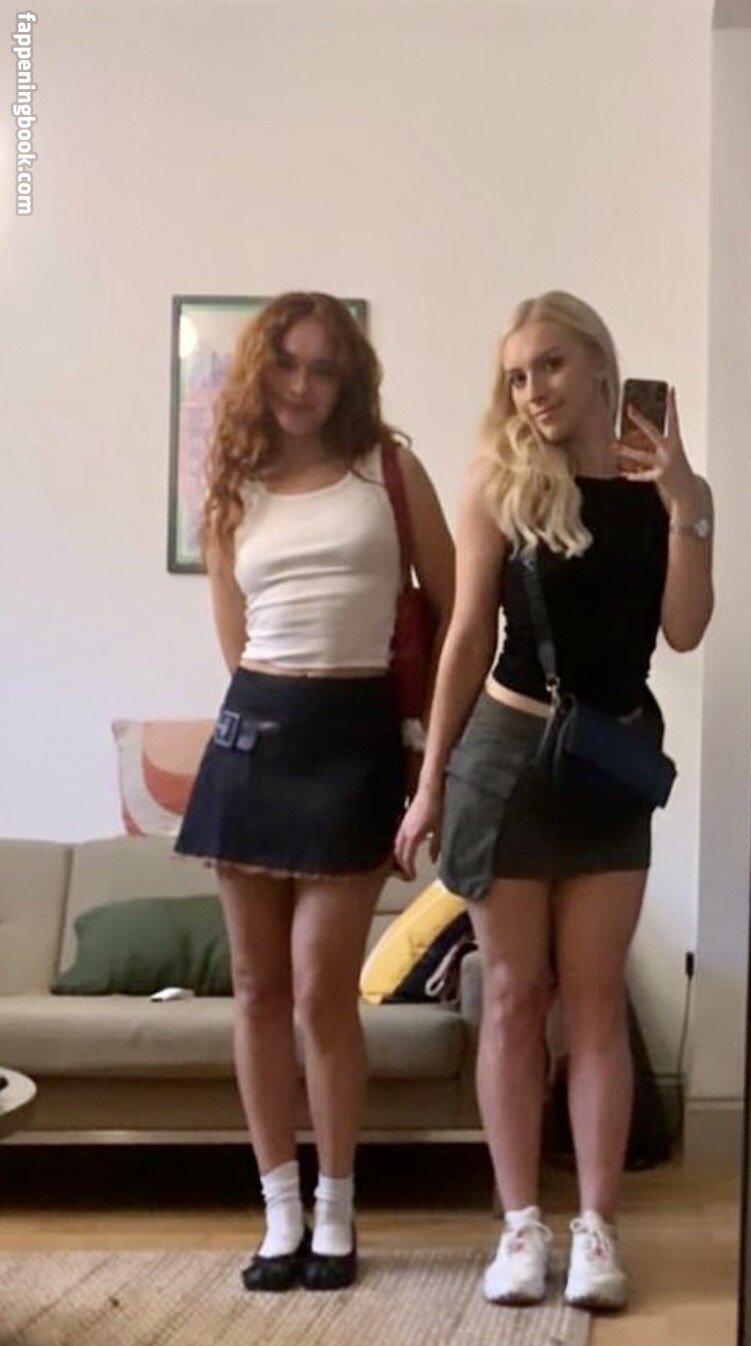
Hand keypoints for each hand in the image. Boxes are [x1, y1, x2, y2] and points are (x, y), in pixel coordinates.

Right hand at [394, 783, 442, 880]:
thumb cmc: (437, 806)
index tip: (412, 876)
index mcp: (414, 836)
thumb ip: (436, 846)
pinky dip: (399, 845)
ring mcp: (403, 824)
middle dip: (401, 865)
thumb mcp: (441, 829)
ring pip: (396, 844)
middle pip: (398, 852)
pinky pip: (398, 836)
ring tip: (405, 863)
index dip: (408, 869)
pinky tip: (406, 846)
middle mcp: (405, 831)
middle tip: (408, 873)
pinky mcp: (404, 819)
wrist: (431, 788)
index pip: (406, 858)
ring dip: (399, 855)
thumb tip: (433, 859)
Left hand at [615, 387, 696, 507]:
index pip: (674, 419)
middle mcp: (670, 450)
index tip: (671, 389)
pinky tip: (624, 475)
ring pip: (642, 456)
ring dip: (626, 452)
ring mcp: (665, 463)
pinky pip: (643, 475)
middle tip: (629, 409)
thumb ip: (657, 445)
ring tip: (613, 447)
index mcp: (676, 442)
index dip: (672, 404)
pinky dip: (633, 476)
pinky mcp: (660, 476)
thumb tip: (638, 436)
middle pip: (653, 431)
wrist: (688, 490)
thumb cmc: (678, 469)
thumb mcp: (672, 453)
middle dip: (640, 420)